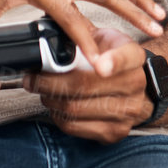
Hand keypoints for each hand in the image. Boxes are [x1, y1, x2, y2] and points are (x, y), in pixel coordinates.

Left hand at [24, 27, 152, 142]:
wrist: (132, 85)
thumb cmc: (108, 56)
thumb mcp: (101, 37)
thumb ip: (80, 35)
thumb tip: (47, 38)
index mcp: (133, 56)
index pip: (125, 57)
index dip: (112, 62)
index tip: (100, 65)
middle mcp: (136, 84)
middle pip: (84, 86)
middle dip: (49, 83)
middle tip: (32, 78)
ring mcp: (128, 111)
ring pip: (74, 109)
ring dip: (49, 100)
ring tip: (43, 90)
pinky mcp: (115, 132)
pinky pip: (74, 127)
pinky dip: (56, 116)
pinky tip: (55, 105)